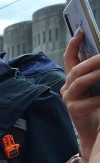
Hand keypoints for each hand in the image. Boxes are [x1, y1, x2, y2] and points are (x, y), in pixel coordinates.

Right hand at [61, 29, 99, 154]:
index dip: (73, 45)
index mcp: (71, 79)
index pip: (69, 59)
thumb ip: (96, 74)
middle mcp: (66, 87)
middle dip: (92, 60)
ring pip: (80, 82)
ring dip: (96, 74)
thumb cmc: (96, 107)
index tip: (80, 31)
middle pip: (76, 69)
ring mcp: (68, 99)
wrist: (93, 131)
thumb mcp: (96, 87)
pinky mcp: (74, 110)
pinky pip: (89, 100)